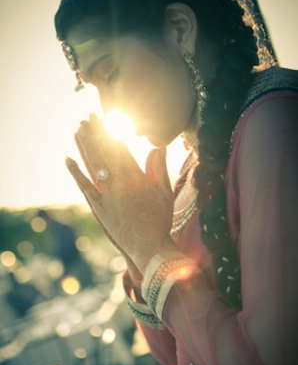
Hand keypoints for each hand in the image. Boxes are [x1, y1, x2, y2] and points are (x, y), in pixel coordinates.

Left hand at [66, 113, 176, 272]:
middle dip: (95, 133)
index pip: (120, 148)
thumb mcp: (165, 192)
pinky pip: (84, 187)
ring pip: (93, 164)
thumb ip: (159, 168)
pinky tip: (68, 158)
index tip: (104, 118)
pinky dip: (75, 172)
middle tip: (88, 116)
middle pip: (104, 152)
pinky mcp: (98, 208)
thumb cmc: (160, 220)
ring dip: (84, 145)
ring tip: (78, 129)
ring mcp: (106, 195)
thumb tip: (158, 146)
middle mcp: (119, 183)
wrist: (149, 247)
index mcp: (136, 177)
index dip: (110, 132)